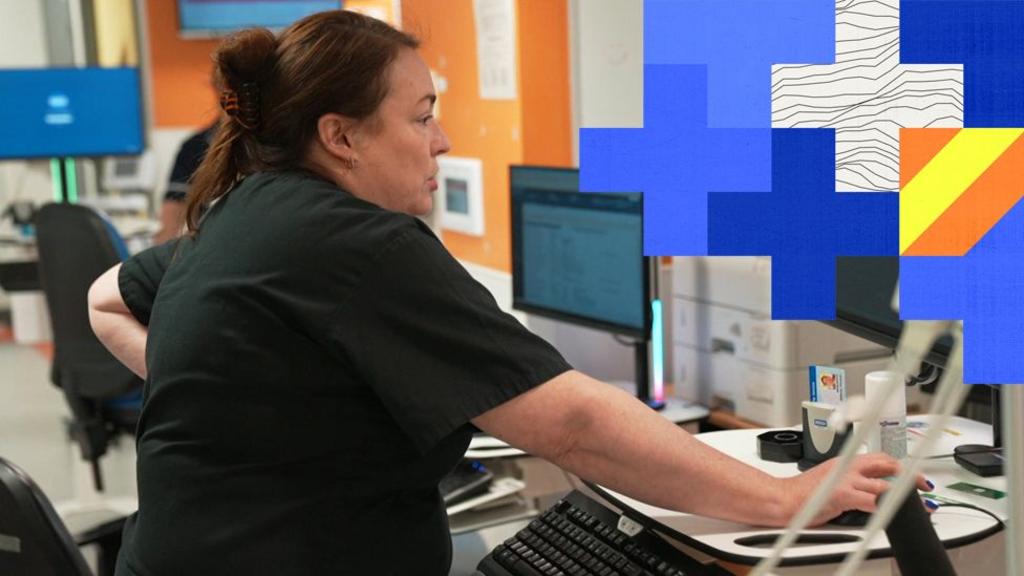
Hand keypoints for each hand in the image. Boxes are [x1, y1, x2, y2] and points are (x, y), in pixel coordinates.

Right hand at [782, 453, 931, 526]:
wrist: (782, 499)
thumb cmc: (801, 494)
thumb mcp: (828, 481)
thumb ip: (848, 482)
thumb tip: (865, 491)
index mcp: (844, 462)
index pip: (879, 458)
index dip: (900, 465)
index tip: (913, 473)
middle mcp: (847, 467)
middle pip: (887, 465)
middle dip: (909, 476)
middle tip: (924, 485)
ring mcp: (845, 480)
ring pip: (884, 485)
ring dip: (905, 495)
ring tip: (922, 504)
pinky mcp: (842, 495)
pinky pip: (871, 501)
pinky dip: (888, 507)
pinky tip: (897, 512)